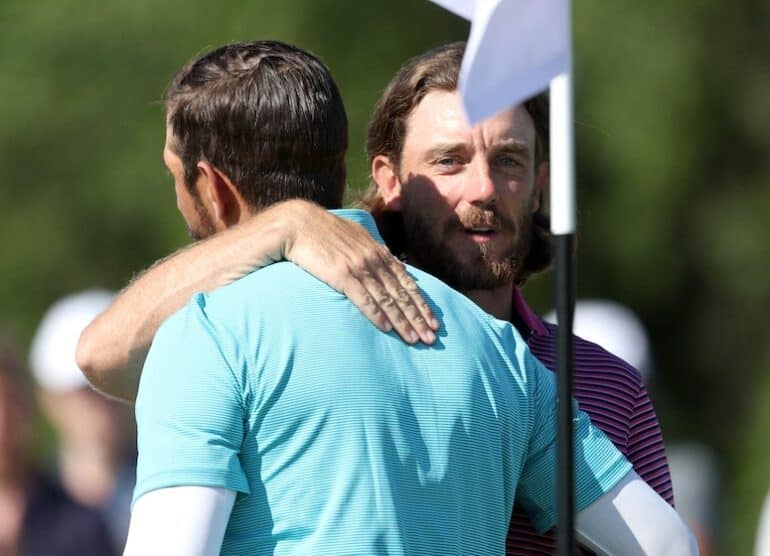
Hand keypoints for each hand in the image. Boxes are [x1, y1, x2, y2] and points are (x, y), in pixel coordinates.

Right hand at [284, 203, 438, 343]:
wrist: (298, 224)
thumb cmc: (323, 231)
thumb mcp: (355, 236)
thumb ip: (371, 250)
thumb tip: (386, 261)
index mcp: (379, 252)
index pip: (407, 282)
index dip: (422, 303)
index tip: (434, 321)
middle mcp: (374, 260)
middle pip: (402, 294)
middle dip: (419, 318)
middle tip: (432, 338)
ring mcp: (360, 267)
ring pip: (387, 300)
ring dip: (403, 321)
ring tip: (416, 339)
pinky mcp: (342, 275)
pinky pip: (364, 299)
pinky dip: (377, 315)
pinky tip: (388, 328)